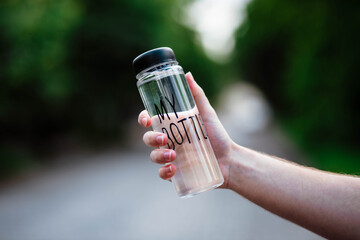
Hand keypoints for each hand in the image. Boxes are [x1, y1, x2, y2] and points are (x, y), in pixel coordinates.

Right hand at [137, 72, 232, 187]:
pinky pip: (162, 173)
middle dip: (151, 139)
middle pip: (148, 138)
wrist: (229, 159)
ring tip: (173, 155)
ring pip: (153, 156)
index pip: (150, 121)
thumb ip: (197, 95)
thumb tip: (187, 74)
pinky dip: (164, 172)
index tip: (146, 120)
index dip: (143, 119)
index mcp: (172, 126)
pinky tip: (173, 169)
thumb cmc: (217, 135)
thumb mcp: (207, 113)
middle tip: (164, 139)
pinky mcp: (176, 172)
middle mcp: (169, 141)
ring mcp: (171, 157)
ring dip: (158, 156)